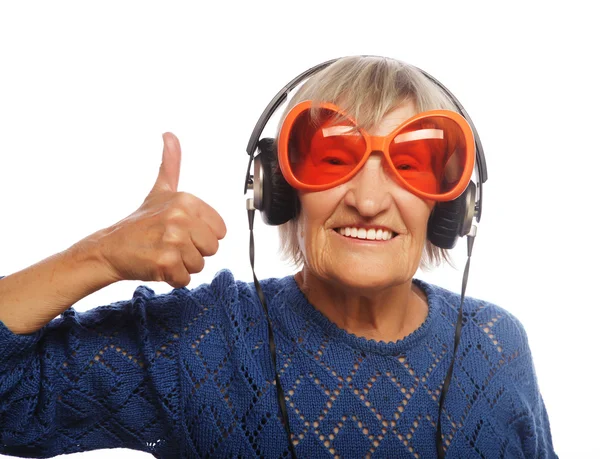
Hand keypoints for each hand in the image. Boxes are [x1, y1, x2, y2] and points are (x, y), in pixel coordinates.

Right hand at [92, 132, 226, 287]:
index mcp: (186, 200)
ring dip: (182, 266)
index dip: (202, 236)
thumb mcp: (159, 190)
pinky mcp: (164, 262)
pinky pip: (185, 279)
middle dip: (193, 252)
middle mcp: (180, 218)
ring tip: (163, 254)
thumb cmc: (139, 222)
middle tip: (170, 245)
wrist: (109, 248)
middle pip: (212, 249)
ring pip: (199, 265)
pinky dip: (173, 279)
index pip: (220, 231)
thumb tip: (170, 135)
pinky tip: (158, 266)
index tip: (181, 231)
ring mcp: (172, 240)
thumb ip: (171, 164)